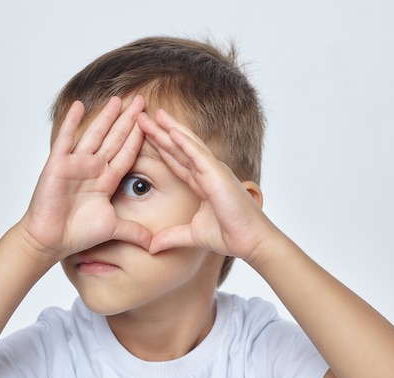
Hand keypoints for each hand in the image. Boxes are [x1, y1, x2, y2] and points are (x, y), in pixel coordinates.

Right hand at [19, 96, 151, 260]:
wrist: (51, 240)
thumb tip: (155, 244)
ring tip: (117, 99)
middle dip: (128, 120)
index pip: (127, 153)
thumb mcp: (113, 228)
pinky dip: (71, 122)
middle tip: (141, 100)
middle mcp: (93, 168)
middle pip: (114, 138)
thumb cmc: (77, 233)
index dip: (139, 137)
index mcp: (106, 179)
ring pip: (94, 134)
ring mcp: (75, 164)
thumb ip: (134, 231)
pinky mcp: (58, 164)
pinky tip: (79, 105)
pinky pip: (66, 139)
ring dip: (106, 117)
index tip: (151, 122)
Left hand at [137, 109, 271, 262]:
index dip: (161, 148)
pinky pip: (198, 154)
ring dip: (170, 129)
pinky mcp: (218, 175)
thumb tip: (151, 247)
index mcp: (202, 183)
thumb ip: (170, 237)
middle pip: (179, 148)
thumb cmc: (229, 235)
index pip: (176, 161)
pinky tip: (172, 130)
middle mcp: (207, 172)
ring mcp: (213, 171)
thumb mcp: (192, 235)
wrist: (250, 241)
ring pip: (187, 145)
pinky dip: (185, 142)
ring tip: (154, 114)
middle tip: (143, 117)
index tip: (146, 136)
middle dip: (161, 133)